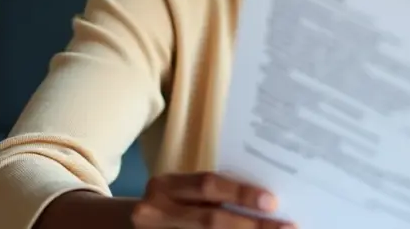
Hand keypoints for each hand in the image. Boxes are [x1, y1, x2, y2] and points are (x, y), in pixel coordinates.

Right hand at [132, 172, 294, 228]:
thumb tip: (263, 199)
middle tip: (287, 226)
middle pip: (211, 220)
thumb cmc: (167, 203)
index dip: (241, 193)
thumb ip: (210, 192)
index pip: (208, 185)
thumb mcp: (180, 190)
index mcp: (165, 186)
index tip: (272, 201)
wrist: (122, 227)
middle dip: (252, 225)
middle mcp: (156, 211)